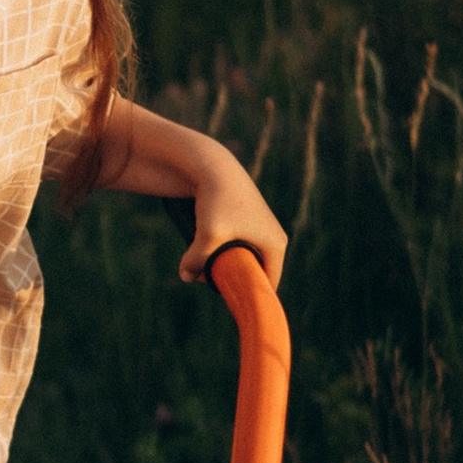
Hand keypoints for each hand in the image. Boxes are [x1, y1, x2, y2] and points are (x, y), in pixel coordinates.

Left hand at [177, 145, 286, 288]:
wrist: (214, 166)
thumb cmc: (216, 200)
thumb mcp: (206, 234)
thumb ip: (196, 260)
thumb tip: (186, 276)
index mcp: (276, 246)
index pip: (267, 284)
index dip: (247, 294)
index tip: (223, 296)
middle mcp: (274, 238)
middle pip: (254, 273)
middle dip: (230, 279)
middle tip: (205, 277)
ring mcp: (262, 229)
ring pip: (243, 259)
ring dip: (223, 264)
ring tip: (202, 261)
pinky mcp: (247, 222)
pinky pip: (238, 246)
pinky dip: (222, 251)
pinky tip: (206, 248)